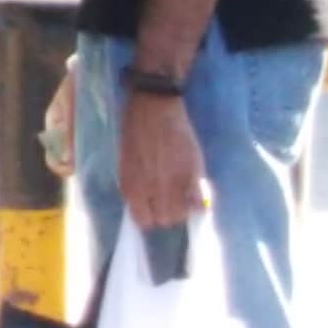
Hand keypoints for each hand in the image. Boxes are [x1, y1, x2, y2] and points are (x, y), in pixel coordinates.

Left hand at [115, 72, 207, 231]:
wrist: (153, 106)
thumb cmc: (135, 130)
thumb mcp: (127, 162)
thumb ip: (135, 185)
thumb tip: (143, 204)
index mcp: (131, 186)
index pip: (143, 221)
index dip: (149, 216)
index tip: (154, 208)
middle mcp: (151, 189)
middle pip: (164, 220)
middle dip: (167, 213)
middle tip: (171, 199)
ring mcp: (172, 182)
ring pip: (181, 214)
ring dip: (183, 208)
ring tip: (183, 194)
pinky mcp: (192, 172)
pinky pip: (199, 201)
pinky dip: (200, 201)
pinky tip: (197, 191)